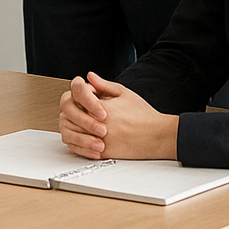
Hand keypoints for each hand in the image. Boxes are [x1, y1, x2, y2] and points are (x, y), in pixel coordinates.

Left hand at [59, 72, 177, 160]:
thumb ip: (103, 84)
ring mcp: (100, 138)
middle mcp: (98, 123)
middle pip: (69, 112)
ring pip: (70, 130)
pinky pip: (79, 148)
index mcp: (102, 106)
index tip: (87, 94)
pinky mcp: (104, 152)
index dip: (79, 92)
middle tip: (79, 107)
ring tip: (78, 122)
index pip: (76, 94)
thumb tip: (89, 77)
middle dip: (72, 107)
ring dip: (71, 124)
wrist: (158, 136)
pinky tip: (82, 136)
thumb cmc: (144, 115)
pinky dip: (76, 142)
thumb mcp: (124, 92)